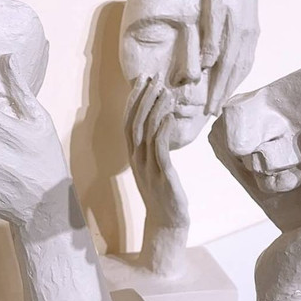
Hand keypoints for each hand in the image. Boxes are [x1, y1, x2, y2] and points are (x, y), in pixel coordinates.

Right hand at [124, 74, 188, 228]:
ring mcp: (148, 168)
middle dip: (143, 99)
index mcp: (134, 156)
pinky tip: (170, 117)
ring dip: (155, 110)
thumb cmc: (163, 193)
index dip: (134, 100)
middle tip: (152, 78)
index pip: (130, 122)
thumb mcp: (155, 166)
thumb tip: (160, 123)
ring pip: (147, 134)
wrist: (167, 223)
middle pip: (135, 123)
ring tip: (165, 92)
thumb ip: (154, 146)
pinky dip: (163, 132)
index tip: (142, 79)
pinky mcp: (162, 176)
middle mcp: (137, 160)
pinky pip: (160, 151)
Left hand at [200, 0, 258, 115]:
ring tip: (223, 99)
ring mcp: (252, 32)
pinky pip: (246, 56)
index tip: (210, 110)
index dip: (218, 92)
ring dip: (232, 84)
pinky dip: (240, 70)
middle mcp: (249, 36)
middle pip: (236, 73)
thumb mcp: (213, 8)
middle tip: (214, 113)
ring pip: (243, 66)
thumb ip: (211, 37)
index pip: (227, 71)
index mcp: (239, 34)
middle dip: (224, 94)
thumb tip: (207, 66)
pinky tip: (234, 75)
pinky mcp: (252, 26)